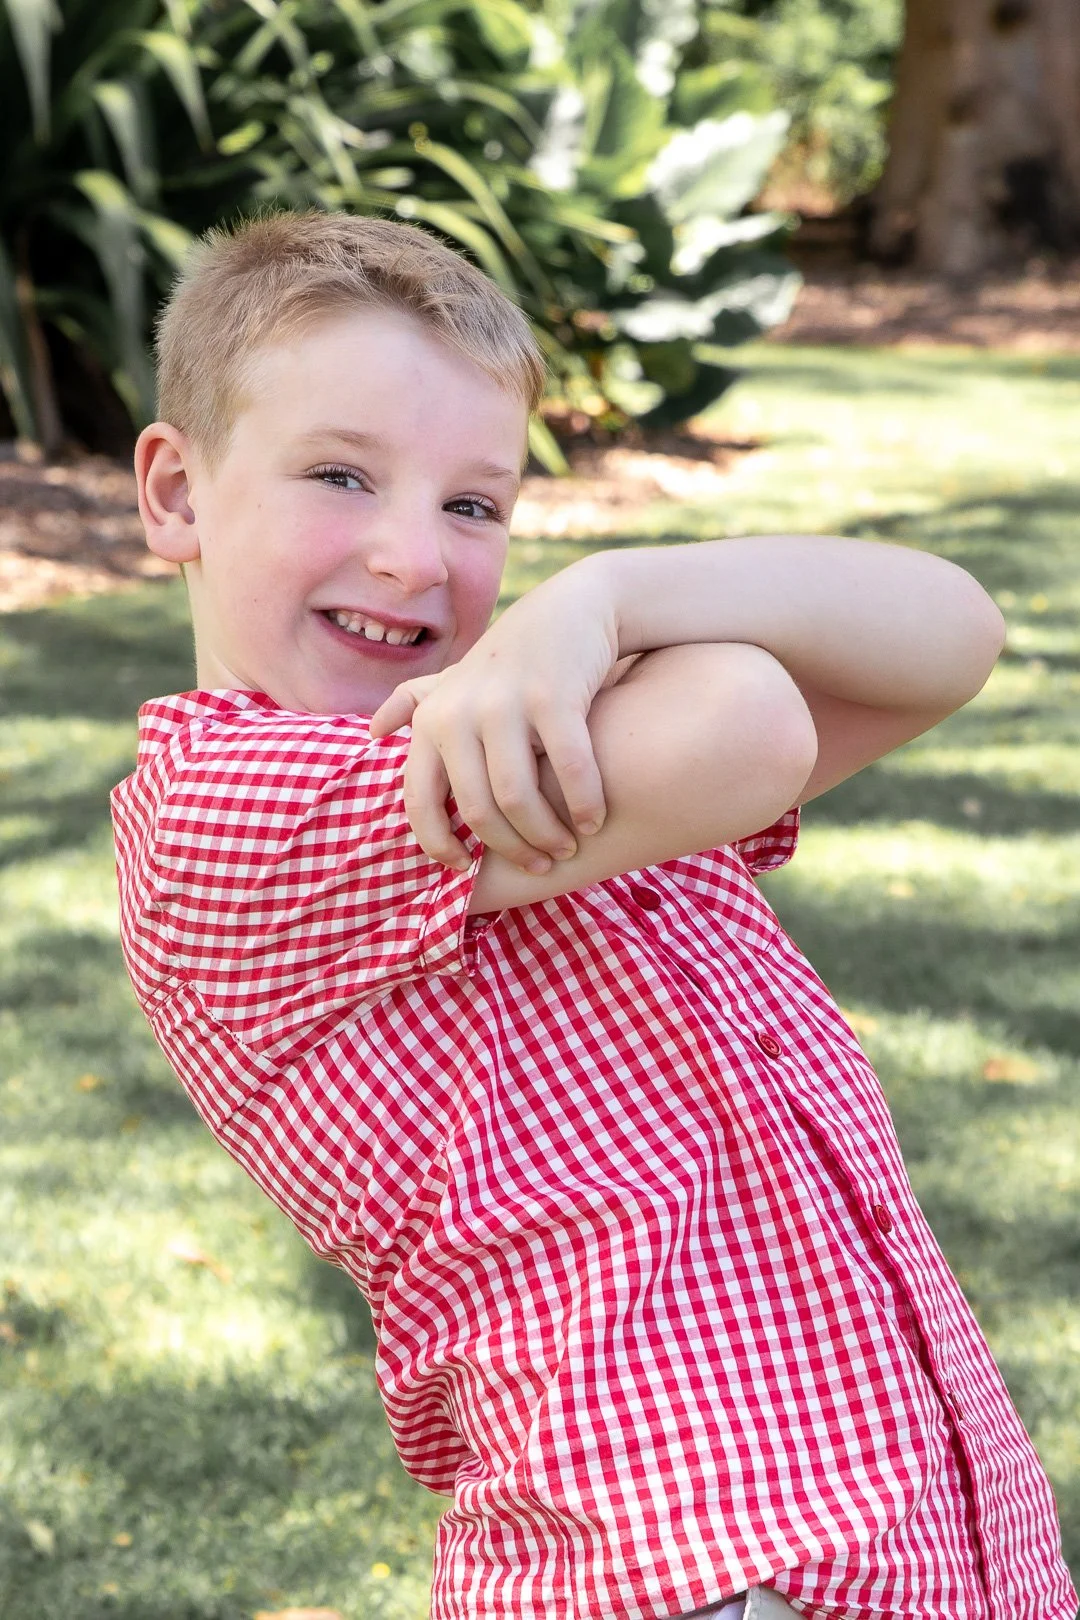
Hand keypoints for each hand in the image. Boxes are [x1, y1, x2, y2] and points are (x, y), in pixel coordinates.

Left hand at [369, 561, 618, 871]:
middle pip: (477, 809)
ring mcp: (505, 703)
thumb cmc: (511, 661)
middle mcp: (459, 712)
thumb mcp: (456, 681)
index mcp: (432, 720)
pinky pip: (568, 770)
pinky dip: (583, 804)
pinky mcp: (554, 696)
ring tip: (566, 848)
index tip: (466, 869)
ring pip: (519, 797)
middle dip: (511, 848)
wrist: (571, 609)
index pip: (420, 801)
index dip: (439, 844)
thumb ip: (415, 706)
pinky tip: (594, 821)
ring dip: (548, 834)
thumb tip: (372, 733)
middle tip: (539, 864)